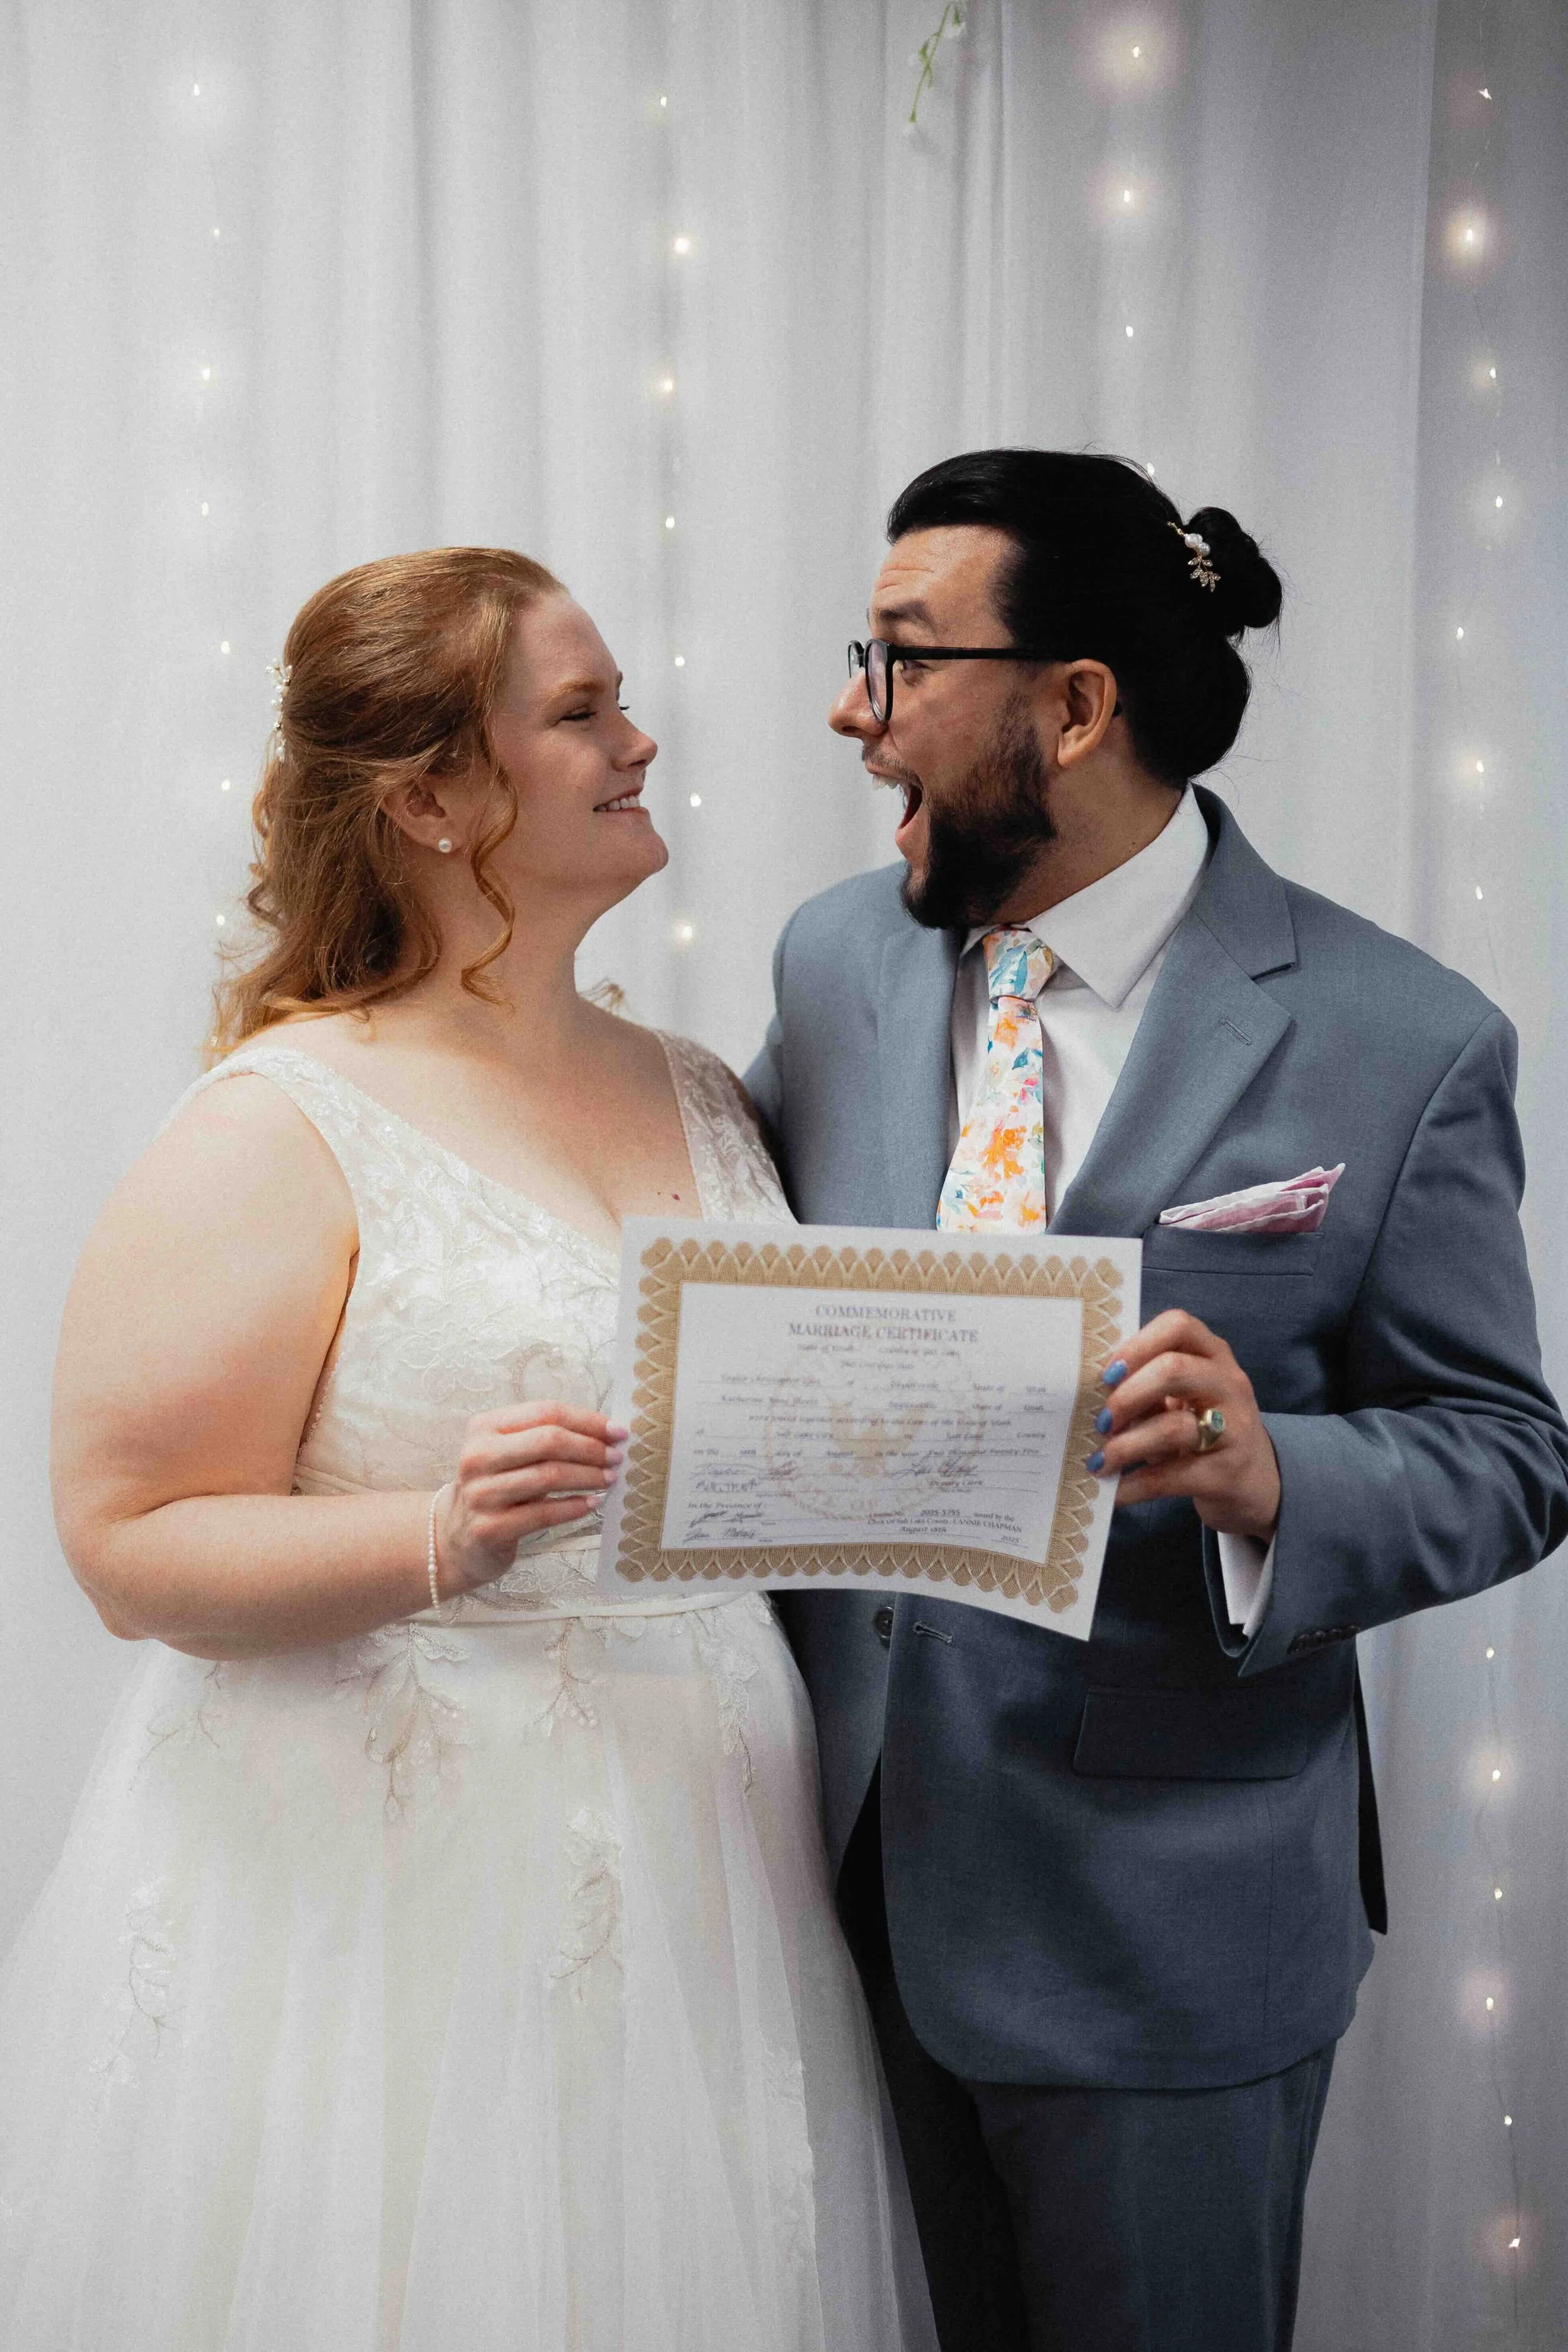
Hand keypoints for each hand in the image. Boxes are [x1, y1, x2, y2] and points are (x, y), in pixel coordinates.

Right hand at [434, 1403, 627, 1592]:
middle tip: (617, 1458)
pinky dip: (574, 1507)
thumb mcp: (509, 1453)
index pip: (546, 1412)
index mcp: (484, 1427)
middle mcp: (478, 1456)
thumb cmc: (496, 1488)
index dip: (587, 1420)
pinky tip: (592, 1504)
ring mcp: (481, 1493)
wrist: (456, 1537)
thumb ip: (546, 1437)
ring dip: (588, 1476)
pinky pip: (544, 1513)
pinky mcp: (489, 1528)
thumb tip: (606, 1432)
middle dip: (591, 1448)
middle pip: (548, 1441)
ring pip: (549, 1476)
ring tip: (610, 1479)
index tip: (618, 1431)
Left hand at [1088, 1310, 1279, 1541]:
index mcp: (1213, 1356)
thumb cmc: (1205, 1432)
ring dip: (1126, 1446)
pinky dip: (1136, 1486)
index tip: (1106, 1375)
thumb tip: (1090, 1394)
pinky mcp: (1229, 1474)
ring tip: (1100, 1461)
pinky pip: (1174, 1477)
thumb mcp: (1183, 1400)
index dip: (1135, 1346)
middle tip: (1100, 1422)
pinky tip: (1115, 1493)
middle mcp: (1229, 1384)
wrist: (1258, 1483)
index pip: (1178, 1325)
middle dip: (1126, 1395)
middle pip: (1173, 1369)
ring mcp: (1235, 1429)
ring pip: (1174, 1427)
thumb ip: (1147, 1387)